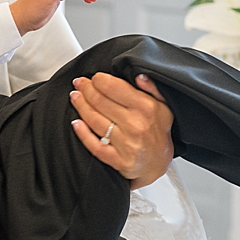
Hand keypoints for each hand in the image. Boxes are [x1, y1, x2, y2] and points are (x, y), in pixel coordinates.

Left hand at [69, 72, 173, 189]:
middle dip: (86, 89)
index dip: (99, 80)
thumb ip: (151, 88)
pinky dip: (83, 133)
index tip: (94, 77)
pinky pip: (95, 146)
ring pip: (95, 121)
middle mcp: (136, 125)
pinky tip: (76, 123)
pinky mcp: (118, 160)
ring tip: (75, 97)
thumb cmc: (157, 132)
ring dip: (81, 106)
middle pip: (101, 102)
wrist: (158, 163)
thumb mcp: (163, 106)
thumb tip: (139, 76)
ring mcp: (126, 144)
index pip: (115, 88)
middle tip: (79, 84)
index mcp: (146, 108)